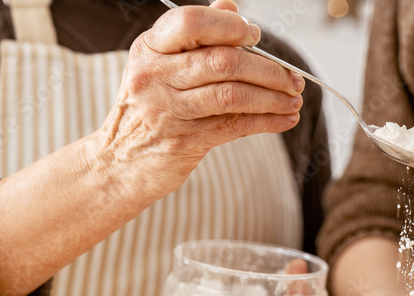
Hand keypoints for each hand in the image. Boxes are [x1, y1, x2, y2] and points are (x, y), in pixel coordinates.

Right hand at [96, 0, 303, 207]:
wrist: (119, 162)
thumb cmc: (148, 109)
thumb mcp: (160, 65)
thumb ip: (195, 37)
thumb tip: (231, 8)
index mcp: (150, 48)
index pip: (191, 23)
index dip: (230, 28)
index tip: (256, 37)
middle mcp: (155, 76)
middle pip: (223, 62)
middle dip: (268, 69)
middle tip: (293, 78)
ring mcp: (168, 110)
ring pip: (233, 94)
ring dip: (273, 97)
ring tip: (294, 100)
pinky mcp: (183, 141)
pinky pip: (235, 126)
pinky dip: (267, 122)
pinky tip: (285, 120)